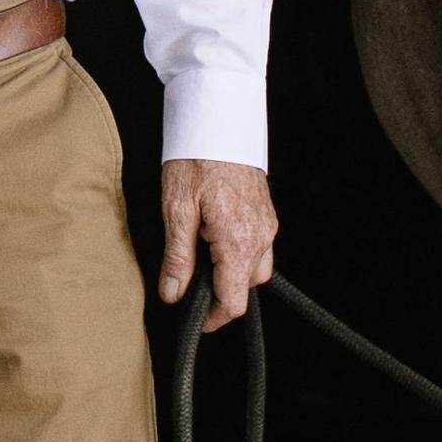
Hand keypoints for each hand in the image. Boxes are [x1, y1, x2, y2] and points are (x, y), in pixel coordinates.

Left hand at [158, 158, 274, 333]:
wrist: (220, 119)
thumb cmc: (197, 159)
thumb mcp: (177, 210)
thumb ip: (177, 258)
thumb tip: (173, 295)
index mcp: (239, 242)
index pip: (234, 301)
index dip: (214, 318)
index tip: (196, 321)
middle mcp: (261, 237)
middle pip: (246, 287)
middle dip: (221, 291)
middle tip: (190, 277)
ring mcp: (267, 224)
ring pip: (255, 267)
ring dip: (231, 270)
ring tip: (200, 251)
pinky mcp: (266, 213)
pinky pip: (258, 245)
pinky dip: (238, 251)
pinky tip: (214, 234)